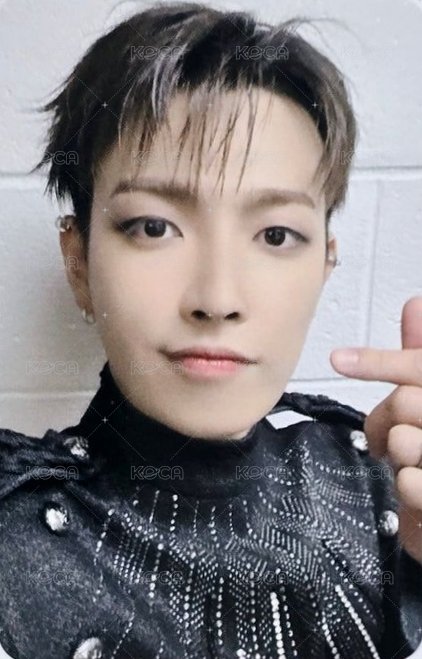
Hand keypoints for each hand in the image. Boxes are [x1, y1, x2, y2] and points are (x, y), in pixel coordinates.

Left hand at [330, 296, 421, 564]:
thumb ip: (417, 359)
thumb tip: (415, 303)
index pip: (416, 367)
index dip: (376, 362)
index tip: (338, 359)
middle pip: (404, 402)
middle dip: (386, 420)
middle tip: (388, 438)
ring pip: (405, 440)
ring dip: (399, 455)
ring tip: (414, 462)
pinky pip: (410, 482)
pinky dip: (407, 488)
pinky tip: (419, 488)